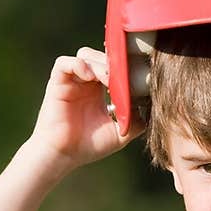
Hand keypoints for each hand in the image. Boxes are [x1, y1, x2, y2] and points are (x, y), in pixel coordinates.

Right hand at [30, 47, 144, 168]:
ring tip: (108, 79)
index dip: (124, 65)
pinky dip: (78, 65)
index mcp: (100, 90)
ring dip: (98, 63)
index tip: (136, 72)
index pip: (113, 66)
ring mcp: (71, 81)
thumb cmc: (87, 146)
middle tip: (123, 76)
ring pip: (85, 55)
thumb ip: (136, 122)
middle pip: (101, 56)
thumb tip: (153, 110)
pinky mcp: (57, 83)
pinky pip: (64, 63)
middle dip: (114, 63)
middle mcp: (85, 82)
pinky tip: (90, 78)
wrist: (63, 155)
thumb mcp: (120, 134)